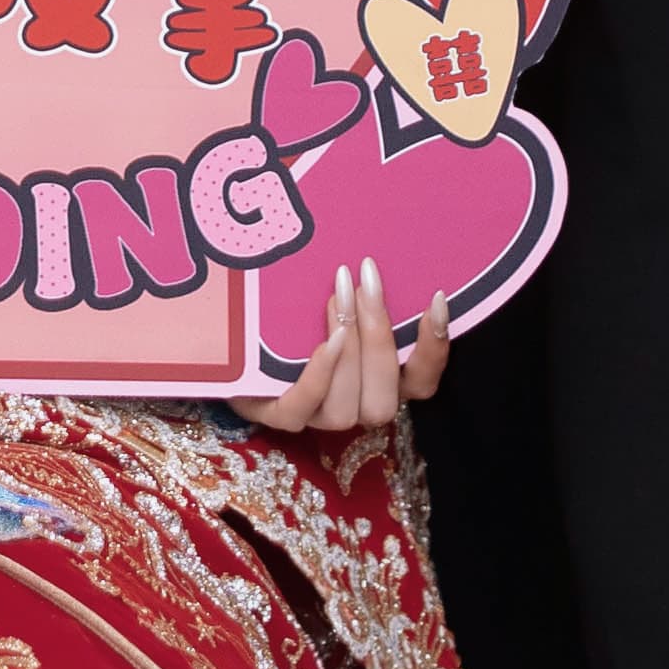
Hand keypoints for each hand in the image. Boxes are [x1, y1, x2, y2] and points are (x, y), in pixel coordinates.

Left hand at [243, 265, 451, 432]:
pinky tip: (323, 343)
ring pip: (347, 408)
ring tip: (337, 297)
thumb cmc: (297, 306)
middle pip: (385, 400)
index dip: (435, 348)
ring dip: (349, 351)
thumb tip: (383, 252)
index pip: (423, 382)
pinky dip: (318, 376)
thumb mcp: (339, 295)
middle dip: (380, 338)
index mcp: (378, 382)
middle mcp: (352, 406)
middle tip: (367, 280)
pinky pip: (301, 410)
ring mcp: (314, 416)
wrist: (233, 336)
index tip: (435, 297)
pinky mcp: (275, 415)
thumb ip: (367, 289)